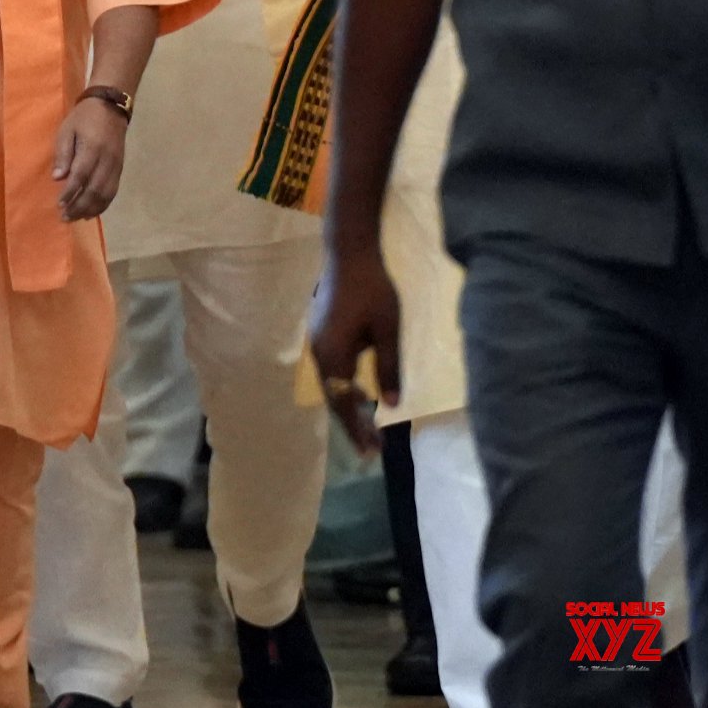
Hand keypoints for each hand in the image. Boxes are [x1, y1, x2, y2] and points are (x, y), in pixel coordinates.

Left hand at [51, 99, 128, 221]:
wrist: (111, 106)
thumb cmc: (84, 117)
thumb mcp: (67, 129)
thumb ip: (63, 153)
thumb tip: (58, 178)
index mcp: (92, 148)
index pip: (81, 175)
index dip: (70, 192)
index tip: (59, 205)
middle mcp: (106, 160)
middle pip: (95, 189)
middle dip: (79, 206)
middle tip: (65, 217)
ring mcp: (116, 166)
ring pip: (106, 194)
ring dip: (91, 209)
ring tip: (77, 218)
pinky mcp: (120, 169)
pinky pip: (113, 191)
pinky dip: (103, 205)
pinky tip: (92, 212)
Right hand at [308, 244, 401, 455]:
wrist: (348, 254)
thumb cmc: (372, 290)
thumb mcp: (388, 329)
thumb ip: (388, 368)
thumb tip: (389, 405)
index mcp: (334, 356)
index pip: (345, 403)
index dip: (358, 429)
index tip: (373, 452)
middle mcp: (320, 354)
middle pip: (334, 398)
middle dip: (353, 424)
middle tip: (372, 448)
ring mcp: (317, 343)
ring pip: (332, 385)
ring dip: (348, 407)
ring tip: (367, 427)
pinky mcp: (321, 334)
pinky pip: (331, 371)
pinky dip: (344, 389)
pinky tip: (358, 392)